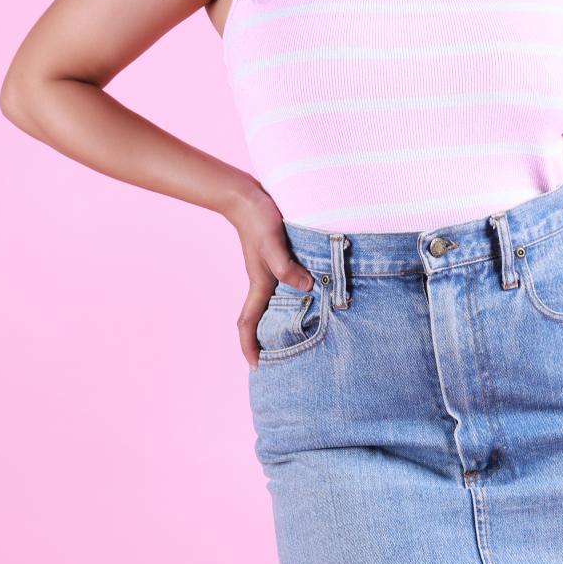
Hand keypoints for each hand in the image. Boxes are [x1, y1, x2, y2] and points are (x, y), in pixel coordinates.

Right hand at [225, 184, 315, 365]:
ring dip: (285, 323)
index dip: (249, 346)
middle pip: (263, 321)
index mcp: (259, 284)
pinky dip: (298, 300)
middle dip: (268, 343)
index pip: (248, 323)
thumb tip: (306, 287)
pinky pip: (288, 288)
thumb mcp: (273, 242)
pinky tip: (314, 298)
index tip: (256, 366)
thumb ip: (286, 266)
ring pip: (277, 306)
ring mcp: (271, 273)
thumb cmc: (258, 219)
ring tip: (305, 339)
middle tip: (285, 362)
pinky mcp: (281, 261)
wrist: (248, 196)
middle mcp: (265, 283)